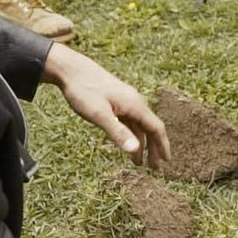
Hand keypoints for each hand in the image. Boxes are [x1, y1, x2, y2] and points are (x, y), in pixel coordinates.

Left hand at [41, 43, 170, 167]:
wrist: (71, 69)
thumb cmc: (84, 90)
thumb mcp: (99, 114)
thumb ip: (117, 132)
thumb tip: (135, 150)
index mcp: (135, 105)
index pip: (156, 128)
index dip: (162, 145)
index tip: (166, 161)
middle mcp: (135, 102)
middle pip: (150, 127)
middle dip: (153, 148)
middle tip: (153, 168)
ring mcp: (126, 101)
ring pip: (139, 125)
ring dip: (141, 143)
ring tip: (138, 162)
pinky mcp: (116, 101)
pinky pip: (129, 121)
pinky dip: (131, 134)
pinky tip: (127, 142)